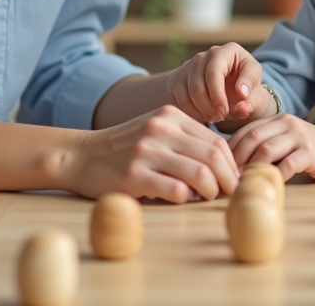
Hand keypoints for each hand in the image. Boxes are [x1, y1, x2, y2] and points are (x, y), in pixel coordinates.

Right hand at [68, 106, 238, 202]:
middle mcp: (160, 129)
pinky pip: (176, 190)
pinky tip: (180, 198)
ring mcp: (146, 152)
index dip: (231, 164)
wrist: (81, 156)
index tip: (232, 179)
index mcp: (170, 116)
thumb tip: (226, 164)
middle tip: (227, 193)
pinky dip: (185, 199)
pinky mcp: (134, 175)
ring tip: (206, 197)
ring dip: (210, 191)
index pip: (217, 141)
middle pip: (213, 156)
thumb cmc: (125, 148)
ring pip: (200, 174)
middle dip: (227, 179)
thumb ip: (186, 139)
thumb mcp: (156, 130)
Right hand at [165, 43, 263, 124]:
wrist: (233, 93)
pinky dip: (191, 113)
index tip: (226, 112)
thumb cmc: (245, 92)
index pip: (214, 72)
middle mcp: (207, 54)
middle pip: (198, 85)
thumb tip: (241, 104)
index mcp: (229, 50)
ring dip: (200, 111)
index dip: (218, 96)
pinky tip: (203, 118)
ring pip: (188, 93)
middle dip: (209, 107)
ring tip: (214, 118)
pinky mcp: (178, 78)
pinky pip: (179, 99)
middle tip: (220, 118)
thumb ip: (251, 102)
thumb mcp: (255, 96)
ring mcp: (190, 65)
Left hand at [228, 113, 314, 182]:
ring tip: (243, 183)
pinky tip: (268, 185)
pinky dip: (274, 175)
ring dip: (252, 168)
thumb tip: (234, 164)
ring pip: (267, 150)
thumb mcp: (285, 141)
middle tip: (229, 177)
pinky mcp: (310, 153)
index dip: (231, 149)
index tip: (222, 166)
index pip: (246, 130)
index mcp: (277, 119)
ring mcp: (298, 137)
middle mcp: (286, 123)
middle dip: (237, 158)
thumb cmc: (308, 150)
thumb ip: (265, 145)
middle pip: (253, 137)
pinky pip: (287, 164)